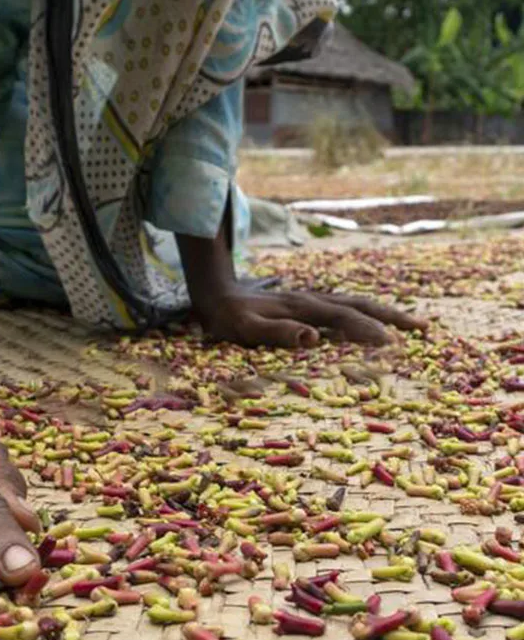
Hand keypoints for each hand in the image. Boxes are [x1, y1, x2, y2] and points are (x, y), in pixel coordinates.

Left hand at [176, 215, 425, 349]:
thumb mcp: (245, 329)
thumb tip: (312, 338)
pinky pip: (346, 307)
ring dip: (385, 312)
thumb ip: (276, 332)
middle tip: (424, 328)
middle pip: (360, 305)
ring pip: (356, 303)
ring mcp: (312, 300)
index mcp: (303, 308)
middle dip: (392, 316)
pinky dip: (367, 313)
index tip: (393, 345)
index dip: (368, 331)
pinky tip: (375, 322)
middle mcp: (313, 300)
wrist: (216, 294)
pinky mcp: (308, 304)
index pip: (344, 319)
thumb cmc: (229, 318)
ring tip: (413, 324)